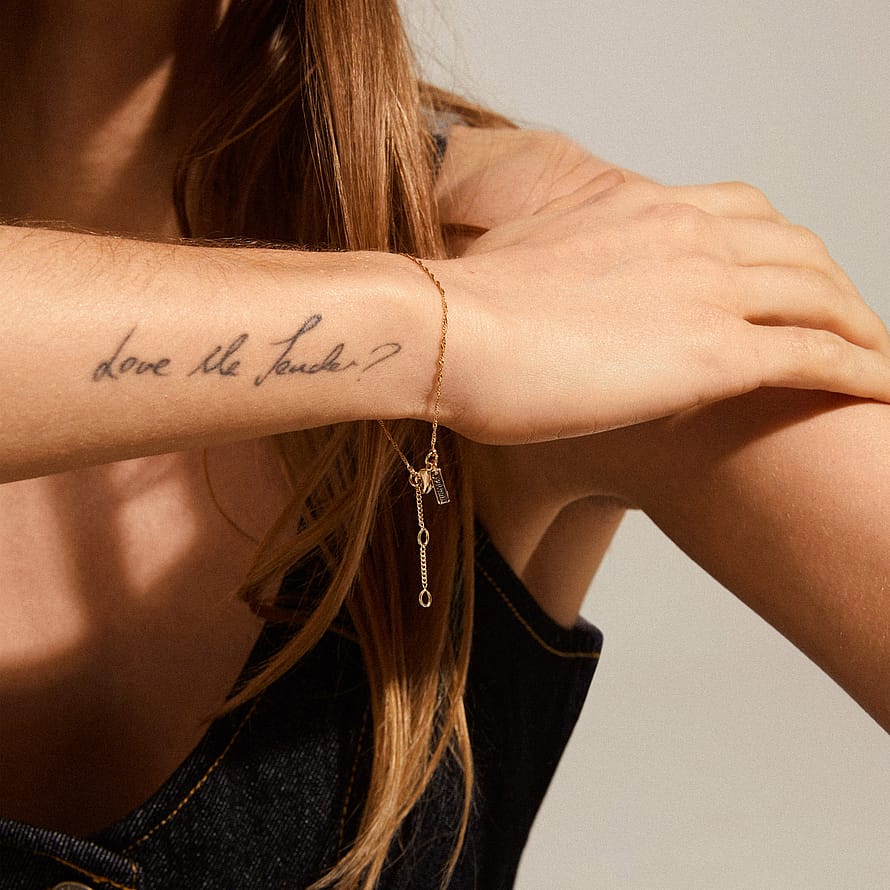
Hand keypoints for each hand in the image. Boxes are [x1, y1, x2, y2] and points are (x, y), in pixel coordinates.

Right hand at [434, 173, 889, 443]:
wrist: (445, 332)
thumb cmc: (461, 311)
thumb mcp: (520, 263)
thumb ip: (562, 265)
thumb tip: (557, 291)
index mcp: (639, 205)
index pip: (744, 214)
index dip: (782, 250)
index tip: (792, 283)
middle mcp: (685, 233)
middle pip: (797, 251)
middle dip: (833, 288)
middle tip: (848, 325)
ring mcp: (704, 289)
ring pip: (819, 298)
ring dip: (861, 330)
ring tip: (880, 361)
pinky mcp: (710, 352)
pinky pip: (814, 356)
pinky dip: (862, 372)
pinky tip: (883, 392)